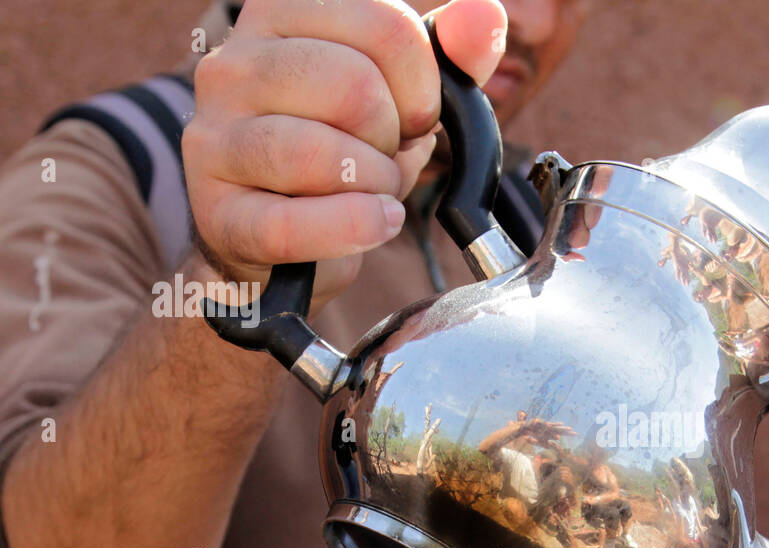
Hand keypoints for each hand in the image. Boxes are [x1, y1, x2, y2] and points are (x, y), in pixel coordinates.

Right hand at [184, 0, 506, 309]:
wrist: (284, 234)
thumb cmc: (346, 150)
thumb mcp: (402, 97)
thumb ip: (448, 55)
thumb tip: (483, 15)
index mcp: (280, 14)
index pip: (384, 23)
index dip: (423, 82)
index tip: (416, 114)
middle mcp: (232, 64)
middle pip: (354, 87)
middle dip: (394, 137)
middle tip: (386, 156)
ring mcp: (214, 138)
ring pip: (320, 153)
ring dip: (374, 184)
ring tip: (372, 191)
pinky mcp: (218, 212)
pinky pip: (293, 224)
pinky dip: (353, 228)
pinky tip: (374, 222)